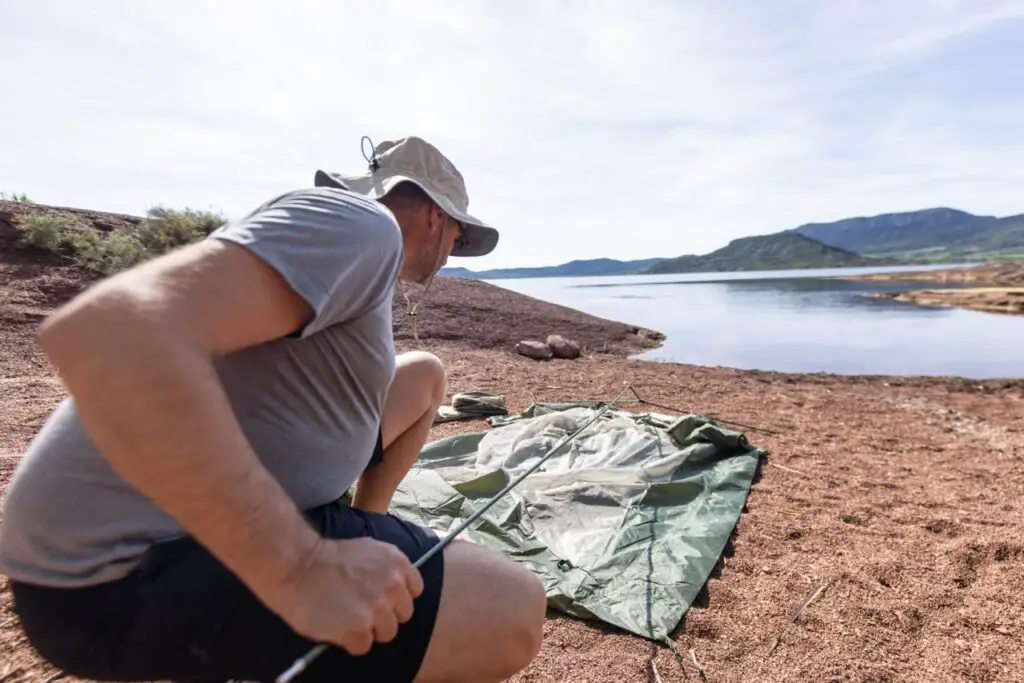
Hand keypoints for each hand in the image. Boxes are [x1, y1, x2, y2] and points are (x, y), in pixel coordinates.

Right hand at [264, 536, 424, 654]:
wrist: (297, 565)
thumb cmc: (326, 558)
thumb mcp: (367, 550)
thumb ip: (386, 569)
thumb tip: (394, 589)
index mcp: (397, 562)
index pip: (415, 590)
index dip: (397, 598)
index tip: (383, 599)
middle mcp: (393, 585)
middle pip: (403, 615)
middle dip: (385, 616)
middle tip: (361, 610)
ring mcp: (378, 608)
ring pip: (386, 633)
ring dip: (368, 630)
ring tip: (346, 618)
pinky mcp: (360, 629)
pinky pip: (363, 646)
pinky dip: (350, 641)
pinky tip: (336, 626)